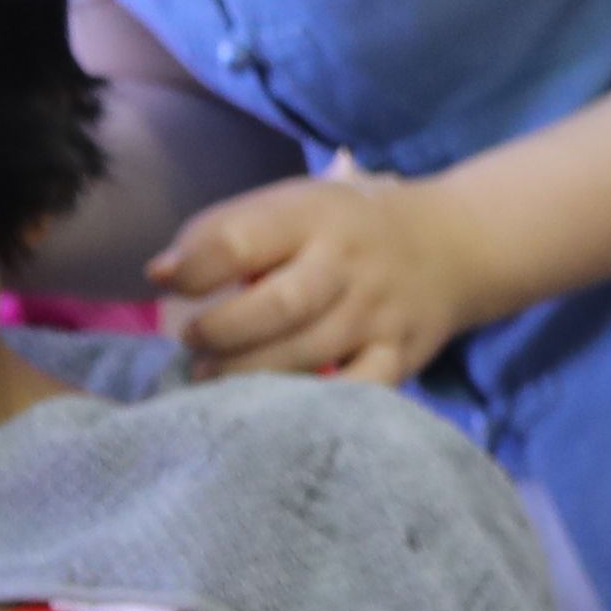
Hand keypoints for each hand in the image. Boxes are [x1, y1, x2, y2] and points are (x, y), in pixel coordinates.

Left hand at [152, 162, 493, 387]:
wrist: (453, 245)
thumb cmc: (344, 228)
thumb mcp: (293, 205)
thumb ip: (225, 233)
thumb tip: (157, 276)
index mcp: (312, 215)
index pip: (240, 240)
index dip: (192, 268)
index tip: (168, 283)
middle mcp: (347, 264)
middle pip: (276, 307)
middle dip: (219, 333)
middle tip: (194, 344)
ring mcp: (377, 313)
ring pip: (306, 356)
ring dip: (246, 374)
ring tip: (214, 376)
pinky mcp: (400, 356)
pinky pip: (355, 392)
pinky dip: (312, 404)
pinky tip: (277, 405)